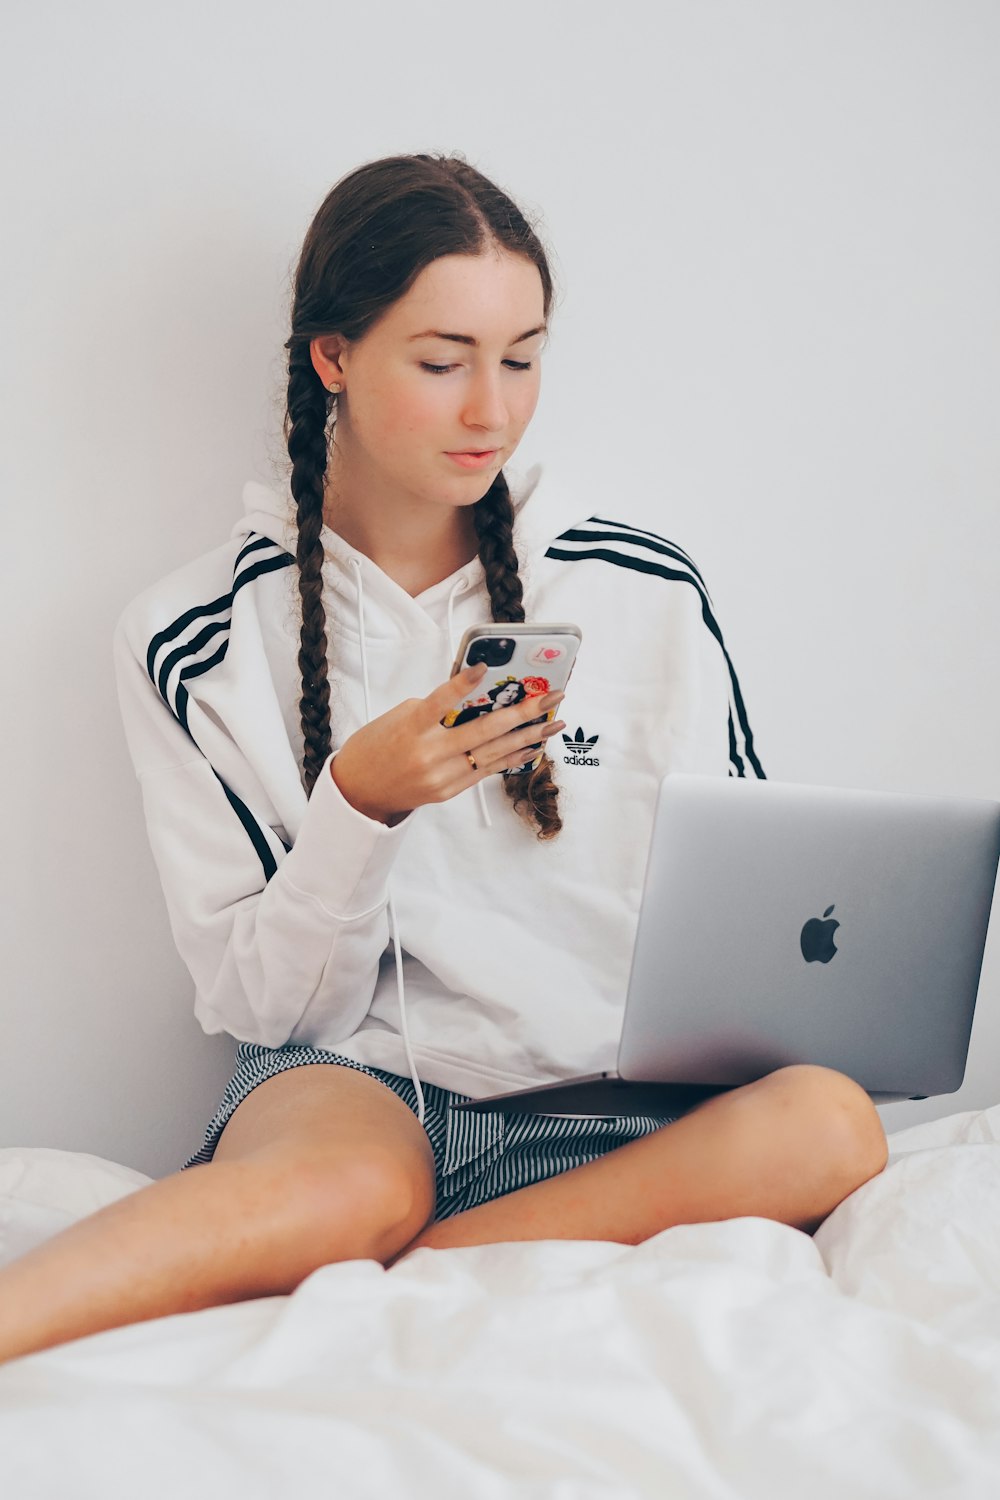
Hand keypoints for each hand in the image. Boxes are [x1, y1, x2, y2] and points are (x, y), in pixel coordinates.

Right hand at [330, 663, 565, 824]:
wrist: (359, 792)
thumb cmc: (377, 746)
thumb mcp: (397, 718)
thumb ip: (433, 708)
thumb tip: (474, 698)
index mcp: (410, 729)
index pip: (438, 702)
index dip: (460, 684)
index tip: (483, 667)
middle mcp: (429, 754)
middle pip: (483, 731)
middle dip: (523, 712)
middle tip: (553, 697)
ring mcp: (442, 776)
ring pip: (494, 753)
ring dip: (528, 736)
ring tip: (554, 722)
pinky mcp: (449, 791)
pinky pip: (487, 771)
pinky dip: (511, 757)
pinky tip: (533, 745)